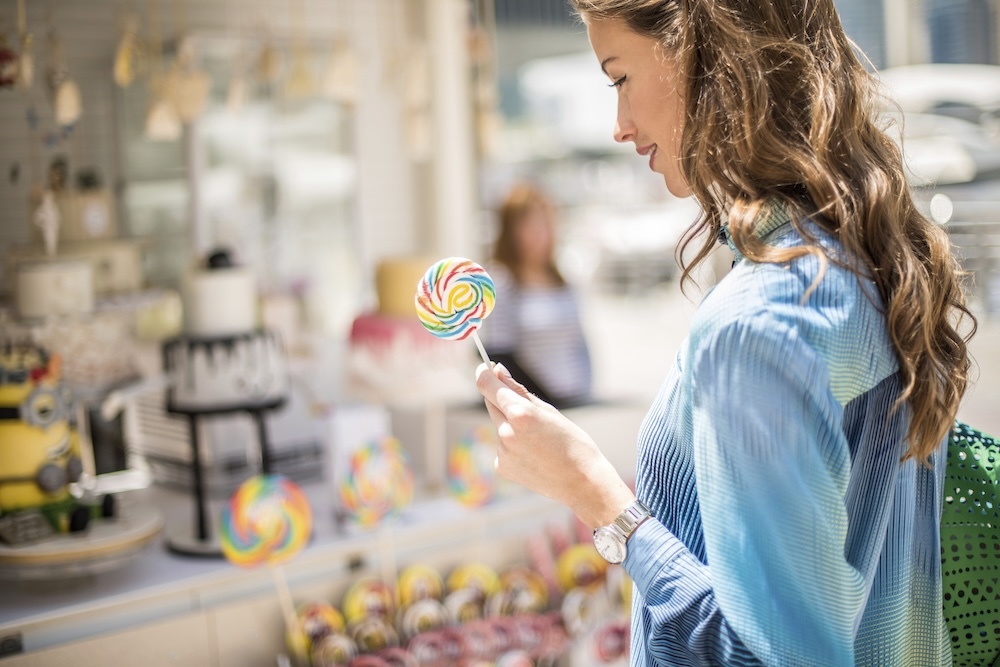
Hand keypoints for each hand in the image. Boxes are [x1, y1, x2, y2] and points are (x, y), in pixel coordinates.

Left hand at [475, 363, 634, 528]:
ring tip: (538, 439)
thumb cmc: (572, 442)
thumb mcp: (549, 411)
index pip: (487, 386)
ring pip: (498, 426)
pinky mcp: (501, 466)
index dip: (483, 373)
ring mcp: (502, 452)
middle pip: (491, 404)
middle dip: (502, 399)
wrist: (581, 483)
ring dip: (510, 425)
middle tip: (526, 409)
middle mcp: (506, 433)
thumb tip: (497, 371)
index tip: (484, 368)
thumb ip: (518, 391)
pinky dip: (512, 444)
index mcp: (520, 414)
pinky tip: (534, 454)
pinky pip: (502, 446)